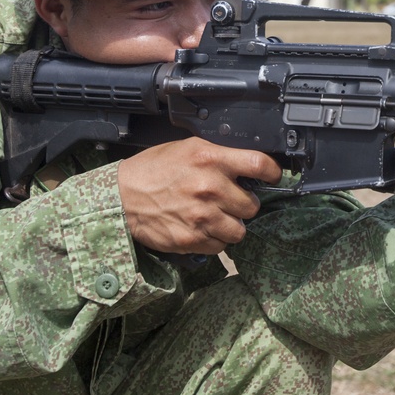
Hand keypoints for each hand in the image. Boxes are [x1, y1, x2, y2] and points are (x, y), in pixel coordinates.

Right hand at [117, 138, 281, 254]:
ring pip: (240, 230)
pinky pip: (220, 246)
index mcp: (210, 159)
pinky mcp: (192, 239)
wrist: (121, 197)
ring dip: (231, 225)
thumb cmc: (154, 170)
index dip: (273, 172)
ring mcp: (202, 216)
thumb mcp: (187, 148)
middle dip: (243, 204)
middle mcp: (210, 187)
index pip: (260, 165)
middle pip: (253, 205)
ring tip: (215, 217)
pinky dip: (214, 239)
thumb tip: (248, 166)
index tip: (273, 176)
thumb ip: (219, 155)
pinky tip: (201, 228)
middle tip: (229, 200)